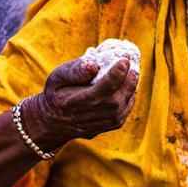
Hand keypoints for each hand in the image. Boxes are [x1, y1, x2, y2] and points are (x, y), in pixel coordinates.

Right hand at [21, 54, 139, 149]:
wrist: (54, 121)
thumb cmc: (57, 93)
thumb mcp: (57, 78)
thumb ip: (74, 71)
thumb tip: (94, 65)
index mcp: (73, 103)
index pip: (101, 90)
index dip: (115, 75)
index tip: (124, 60)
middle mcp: (88, 117)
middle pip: (116, 100)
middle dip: (127, 81)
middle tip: (133, 65)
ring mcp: (100, 124)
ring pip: (123, 107)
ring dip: (131, 88)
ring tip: (132, 72)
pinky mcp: (109, 126)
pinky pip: (125, 111)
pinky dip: (130, 97)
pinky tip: (129, 84)